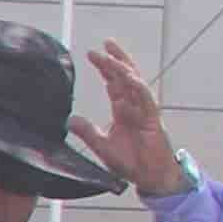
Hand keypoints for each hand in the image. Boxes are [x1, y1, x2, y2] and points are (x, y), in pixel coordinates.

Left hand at [86, 37, 187, 197]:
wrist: (149, 177)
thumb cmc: (129, 162)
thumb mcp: (102, 146)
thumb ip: (87, 132)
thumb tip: (69, 120)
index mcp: (122, 109)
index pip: (113, 82)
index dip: (104, 67)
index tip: (92, 53)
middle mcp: (134, 106)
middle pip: (125, 77)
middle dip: (115, 60)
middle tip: (103, 45)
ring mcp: (145, 111)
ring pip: (136, 84)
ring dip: (125, 69)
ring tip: (112, 57)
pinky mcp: (153, 120)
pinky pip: (146, 100)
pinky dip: (138, 88)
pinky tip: (129, 78)